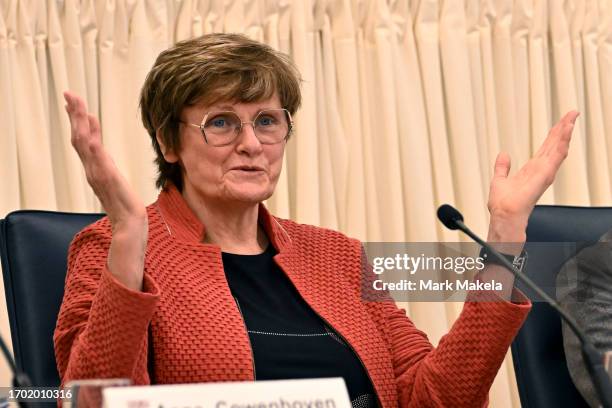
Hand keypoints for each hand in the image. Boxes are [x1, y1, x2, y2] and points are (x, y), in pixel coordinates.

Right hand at [64, 91, 146, 290]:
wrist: (130, 224)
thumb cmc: (125, 207)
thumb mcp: (116, 183)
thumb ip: (109, 170)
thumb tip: (107, 161)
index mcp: (95, 169)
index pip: (83, 141)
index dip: (78, 122)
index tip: (73, 104)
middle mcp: (92, 169)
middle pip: (78, 137)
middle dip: (74, 115)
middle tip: (69, 94)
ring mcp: (97, 173)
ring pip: (83, 142)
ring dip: (79, 121)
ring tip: (75, 102)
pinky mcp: (106, 177)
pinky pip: (96, 154)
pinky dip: (91, 138)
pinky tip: (89, 124)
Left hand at [486, 110, 579, 243]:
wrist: (504, 214)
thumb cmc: (503, 204)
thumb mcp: (500, 179)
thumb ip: (502, 167)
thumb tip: (503, 155)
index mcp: (532, 169)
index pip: (546, 148)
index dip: (554, 135)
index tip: (561, 121)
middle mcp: (541, 169)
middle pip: (554, 145)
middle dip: (563, 129)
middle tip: (572, 113)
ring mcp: (545, 172)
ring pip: (558, 148)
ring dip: (565, 133)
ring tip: (571, 118)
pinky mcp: (545, 175)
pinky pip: (556, 156)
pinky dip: (562, 143)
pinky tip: (567, 132)